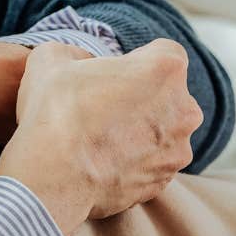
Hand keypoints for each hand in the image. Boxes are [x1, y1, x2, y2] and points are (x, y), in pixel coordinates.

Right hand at [0, 39, 203, 235]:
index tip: (115, 74)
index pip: (165, 53)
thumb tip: (77, 62)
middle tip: (105, 106)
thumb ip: (74, 52)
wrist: (51, 178)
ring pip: (163, 133)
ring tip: (101, 139)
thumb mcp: (51, 58)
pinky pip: (152, 164)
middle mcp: (184, 110)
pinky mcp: (163, 182)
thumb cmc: (55, 113)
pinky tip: (103, 163)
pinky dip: (134, 163)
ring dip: (141, 132)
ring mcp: (177, 151)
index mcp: (166, 70)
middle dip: (144, 97)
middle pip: (169, 94)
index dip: (138, 60)